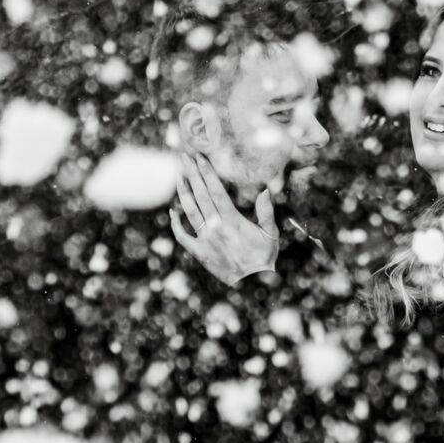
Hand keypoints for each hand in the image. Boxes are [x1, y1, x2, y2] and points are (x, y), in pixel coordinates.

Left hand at [171, 152, 279, 287]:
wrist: (253, 285)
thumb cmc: (264, 258)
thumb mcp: (271, 234)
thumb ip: (266, 212)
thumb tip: (265, 190)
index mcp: (232, 220)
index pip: (215, 190)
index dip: (207, 173)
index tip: (200, 158)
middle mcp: (215, 227)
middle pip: (200, 195)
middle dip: (192, 174)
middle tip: (184, 157)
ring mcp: (205, 240)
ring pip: (189, 211)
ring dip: (183, 193)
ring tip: (178, 176)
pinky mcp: (199, 253)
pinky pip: (183, 236)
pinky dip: (176, 224)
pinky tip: (172, 211)